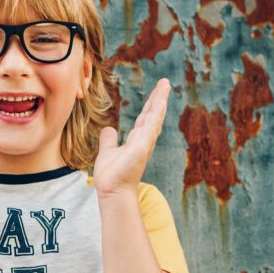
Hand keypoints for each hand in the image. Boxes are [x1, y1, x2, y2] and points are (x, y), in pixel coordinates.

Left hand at [93, 78, 170, 197]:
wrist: (111, 190)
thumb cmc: (112, 175)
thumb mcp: (108, 151)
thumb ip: (109, 140)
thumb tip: (109, 129)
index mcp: (137, 140)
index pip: (145, 117)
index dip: (151, 104)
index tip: (157, 91)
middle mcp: (143, 140)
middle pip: (152, 115)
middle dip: (158, 98)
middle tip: (165, 82)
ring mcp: (144, 144)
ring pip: (154, 118)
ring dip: (159, 102)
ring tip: (164, 87)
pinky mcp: (141, 149)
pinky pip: (149, 129)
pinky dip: (155, 116)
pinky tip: (159, 104)